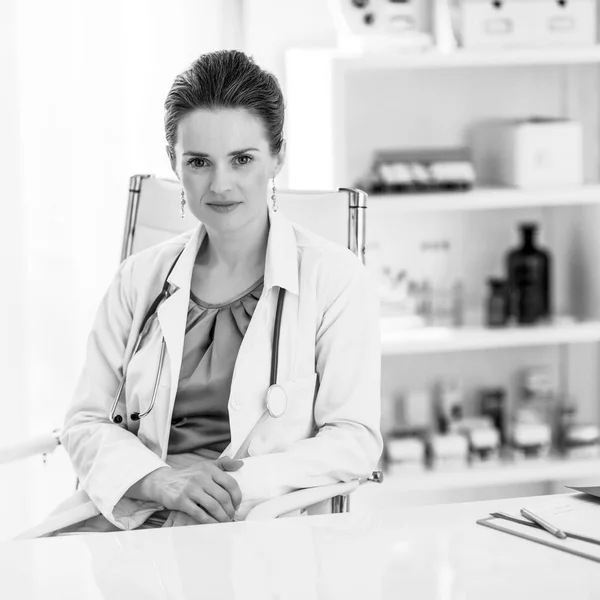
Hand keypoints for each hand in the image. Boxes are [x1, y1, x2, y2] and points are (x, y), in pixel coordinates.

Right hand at [127, 457, 243, 523]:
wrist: (164, 482)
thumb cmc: (189, 475)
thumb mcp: (205, 466)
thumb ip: (224, 464)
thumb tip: (241, 464)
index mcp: (209, 468)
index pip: (230, 482)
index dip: (237, 496)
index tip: (237, 504)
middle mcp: (200, 477)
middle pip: (223, 497)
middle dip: (230, 509)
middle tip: (231, 515)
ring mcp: (190, 489)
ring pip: (213, 506)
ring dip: (222, 517)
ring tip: (225, 521)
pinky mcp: (181, 501)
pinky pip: (200, 514)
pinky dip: (210, 521)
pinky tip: (214, 524)